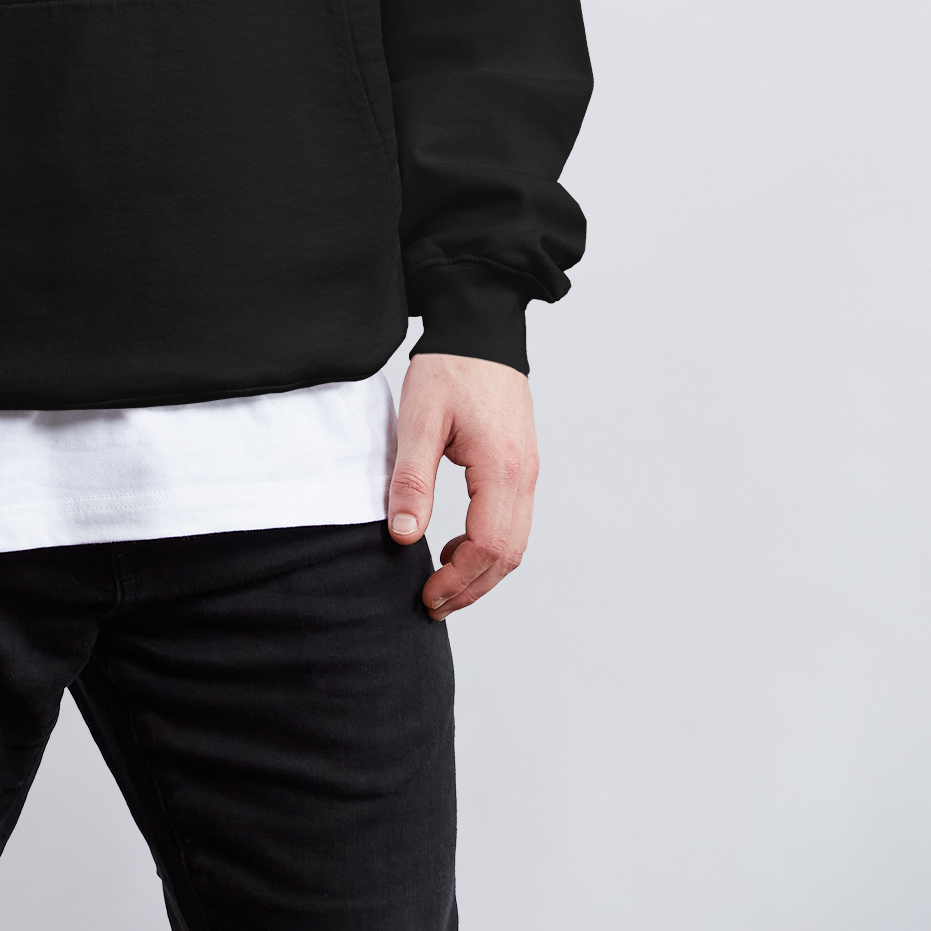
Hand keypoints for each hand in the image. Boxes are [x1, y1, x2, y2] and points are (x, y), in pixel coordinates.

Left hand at [388, 353, 537, 620]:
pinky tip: (456, 546)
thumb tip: (403, 536)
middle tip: (431, 604)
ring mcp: (527, 470)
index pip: (489, 546)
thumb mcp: (418, 420)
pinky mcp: (521, 464)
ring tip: (441, 583)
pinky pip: (513, 521)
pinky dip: (489, 546)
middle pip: (508, 554)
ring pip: (515, 542)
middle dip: (471, 587)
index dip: (458, 580)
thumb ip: (411, 479)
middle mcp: (524, 474)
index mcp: (501, 467)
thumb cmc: (449, 368)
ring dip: (481, 571)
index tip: (425, 595)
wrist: (480, 326)